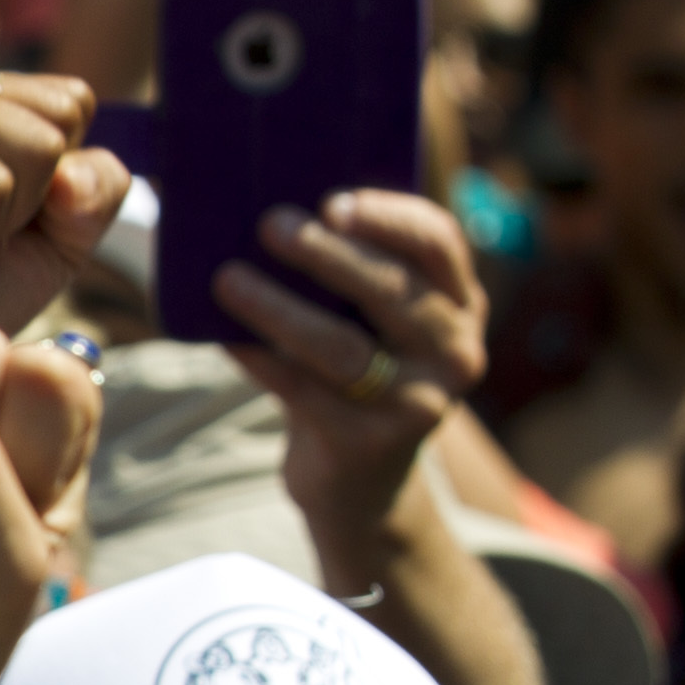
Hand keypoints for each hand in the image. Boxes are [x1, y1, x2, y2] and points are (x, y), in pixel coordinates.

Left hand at [214, 188, 486, 573]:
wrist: (361, 483)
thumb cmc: (354, 378)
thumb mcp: (374, 325)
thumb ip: (351, 278)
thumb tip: (269, 213)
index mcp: (460, 305)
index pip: (439, 243)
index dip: (389, 216)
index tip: (333, 201)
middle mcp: (454, 352)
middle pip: (391, 291)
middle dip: (329, 255)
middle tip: (272, 225)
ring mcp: (417, 403)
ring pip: (342, 346)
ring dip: (279, 308)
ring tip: (227, 279)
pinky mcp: (368, 443)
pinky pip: (302, 391)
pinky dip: (258, 359)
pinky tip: (223, 336)